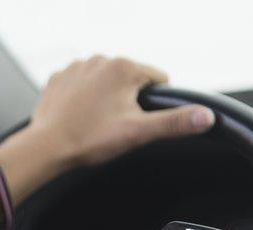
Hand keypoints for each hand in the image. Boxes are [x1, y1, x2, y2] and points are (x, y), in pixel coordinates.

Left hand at [27, 55, 214, 170]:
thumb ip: (174, 122)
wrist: (46, 147)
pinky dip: (83, 99)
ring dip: (106, 99)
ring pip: (105, 83)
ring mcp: (77, 67)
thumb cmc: (89, 140)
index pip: (158, 80)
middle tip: (113, 126)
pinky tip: (78, 116)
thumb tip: (206, 116)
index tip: (137, 120)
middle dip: (128, 101)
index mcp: (124, 68)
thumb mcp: (138, 133)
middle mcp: (100, 59)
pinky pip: (81, 86)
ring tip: (94, 123)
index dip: (153, 103)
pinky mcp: (59, 77)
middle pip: (130, 81)